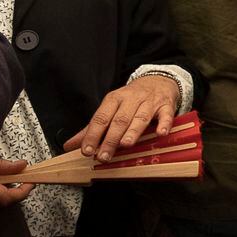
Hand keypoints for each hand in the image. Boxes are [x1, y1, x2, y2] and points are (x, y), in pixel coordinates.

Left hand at [64, 74, 178, 161]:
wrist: (158, 80)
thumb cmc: (132, 99)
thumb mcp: (110, 108)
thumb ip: (92, 128)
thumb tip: (70, 145)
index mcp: (114, 99)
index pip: (101, 118)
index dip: (93, 134)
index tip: (87, 150)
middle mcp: (131, 99)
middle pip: (119, 120)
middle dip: (111, 139)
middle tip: (104, 156)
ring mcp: (150, 102)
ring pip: (141, 117)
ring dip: (133, 131)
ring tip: (126, 144)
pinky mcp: (166, 105)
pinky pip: (166, 115)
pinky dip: (164, 124)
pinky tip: (160, 133)